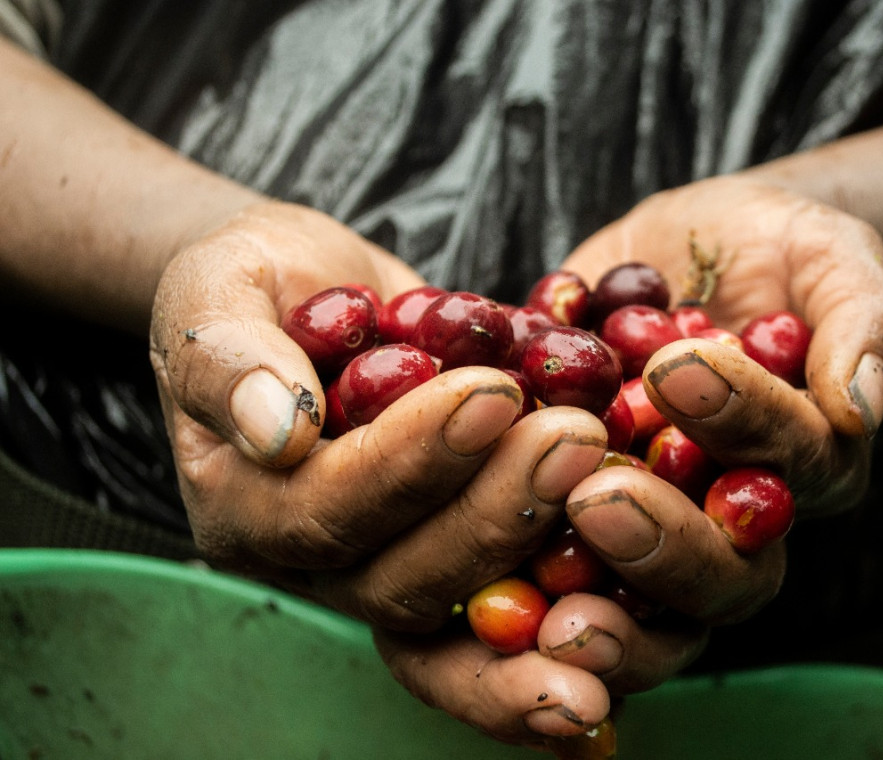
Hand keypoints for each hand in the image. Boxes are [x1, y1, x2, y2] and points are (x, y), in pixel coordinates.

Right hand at [149, 200, 620, 744]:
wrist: (309, 295)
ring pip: (462, 600)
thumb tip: (277, 430)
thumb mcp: (218, 288)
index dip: (408, 461)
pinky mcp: (450, 552)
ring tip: (602, 461)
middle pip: (402, 578)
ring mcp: (385, 565)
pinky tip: (630, 558)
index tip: (490, 392)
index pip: (323, 508)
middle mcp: (312, 560)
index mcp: (243, 506)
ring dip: (537, 541)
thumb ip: (226, 356)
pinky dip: (562, 585)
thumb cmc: (255, 282)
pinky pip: (505, 596)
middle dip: (493, 511)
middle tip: (574, 438)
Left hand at [512, 174, 882, 711]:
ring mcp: (656, 531)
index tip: (679, 366)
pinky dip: (511, 587)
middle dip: (661, 543)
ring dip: (593, 609)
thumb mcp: (836, 260)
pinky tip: (465, 582)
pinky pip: (551, 576)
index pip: (790, 467)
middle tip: (596, 498)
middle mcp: (735, 520)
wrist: (697, 253)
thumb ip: (870, 325)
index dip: (743, 425)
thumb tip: (861, 405)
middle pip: (721, 578)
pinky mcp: (575, 518)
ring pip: (644, 611)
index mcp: (807, 465)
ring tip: (535, 595)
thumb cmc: (781, 253)